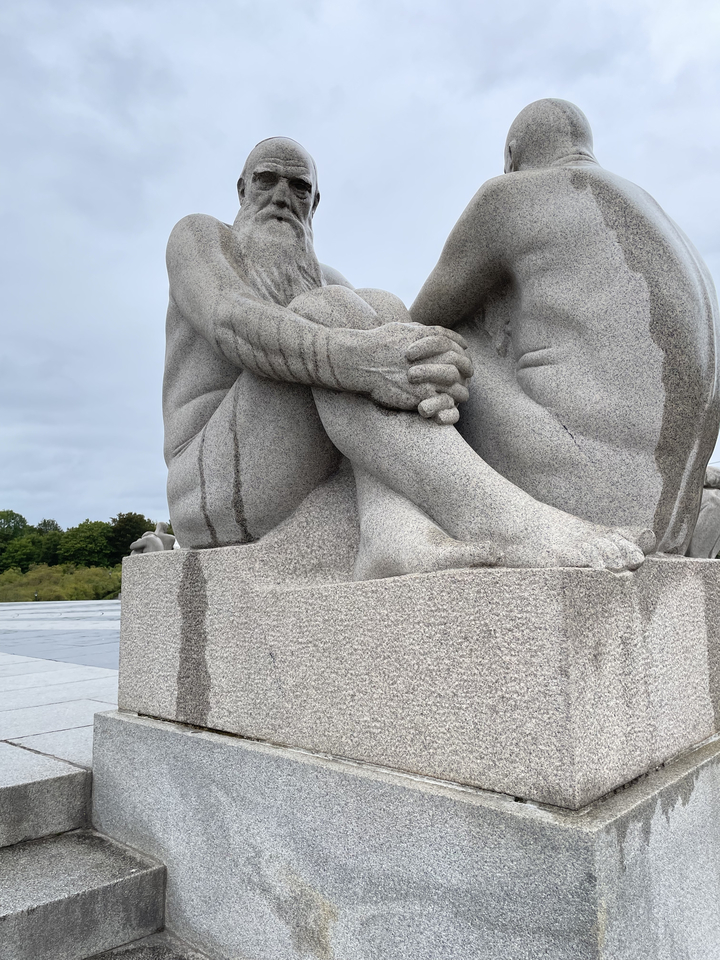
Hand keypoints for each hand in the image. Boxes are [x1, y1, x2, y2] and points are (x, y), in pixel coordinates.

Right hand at [338, 323, 472, 422]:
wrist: (359, 361)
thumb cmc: (375, 344)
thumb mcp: (401, 329)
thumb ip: (419, 331)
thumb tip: (431, 331)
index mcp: (428, 338)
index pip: (455, 342)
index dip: (461, 348)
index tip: (464, 353)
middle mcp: (432, 356)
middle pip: (461, 362)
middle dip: (467, 369)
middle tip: (468, 376)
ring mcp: (428, 376)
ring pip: (457, 384)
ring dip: (461, 390)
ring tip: (461, 394)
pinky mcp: (421, 394)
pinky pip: (443, 401)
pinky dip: (448, 404)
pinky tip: (448, 406)